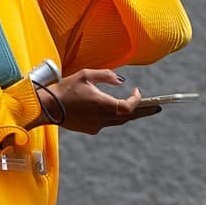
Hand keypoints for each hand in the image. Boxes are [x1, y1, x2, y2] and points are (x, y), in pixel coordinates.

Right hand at [36, 68, 161, 134]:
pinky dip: (113, 116)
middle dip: (143, 111)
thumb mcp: (86, 75)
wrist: (47, 107)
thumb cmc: (65, 89)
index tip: (138, 91)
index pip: (129, 106)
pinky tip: (115, 110)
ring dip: (129, 114)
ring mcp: (96, 126)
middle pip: (129, 117)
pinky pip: (107, 123)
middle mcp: (102, 118)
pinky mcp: (90, 129)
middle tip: (157, 107)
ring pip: (119, 121)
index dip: (138, 100)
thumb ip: (106, 76)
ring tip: (141, 110)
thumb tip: (120, 81)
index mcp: (103, 105)